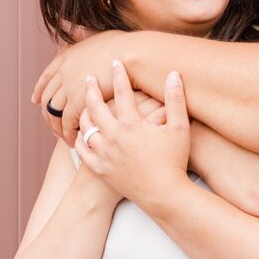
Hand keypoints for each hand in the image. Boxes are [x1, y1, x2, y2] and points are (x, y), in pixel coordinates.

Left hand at [32, 31, 134, 144]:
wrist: (133, 55)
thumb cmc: (124, 45)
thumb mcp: (97, 34)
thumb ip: (83, 33)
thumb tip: (74, 25)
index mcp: (67, 57)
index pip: (46, 76)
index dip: (40, 89)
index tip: (35, 100)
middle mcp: (63, 72)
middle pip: (47, 98)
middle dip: (47, 114)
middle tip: (52, 126)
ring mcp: (68, 87)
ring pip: (54, 113)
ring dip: (57, 128)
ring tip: (64, 138)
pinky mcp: (77, 102)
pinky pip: (66, 123)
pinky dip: (68, 133)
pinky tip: (74, 139)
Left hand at [75, 60, 189, 204]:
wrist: (164, 195)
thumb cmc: (174, 161)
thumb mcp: (180, 128)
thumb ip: (176, 100)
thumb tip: (173, 74)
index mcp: (132, 125)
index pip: (122, 92)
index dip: (119, 75)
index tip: (115, 62)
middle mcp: (114, 137)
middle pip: (95, 106)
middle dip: (91, 89)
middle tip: (89, 78)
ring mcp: (105, 154)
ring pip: (85, 128)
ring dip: (83, 113)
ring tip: (84, 105)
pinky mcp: (100, 169)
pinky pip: (82, 151)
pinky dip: (79, 139)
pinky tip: (80, 133)